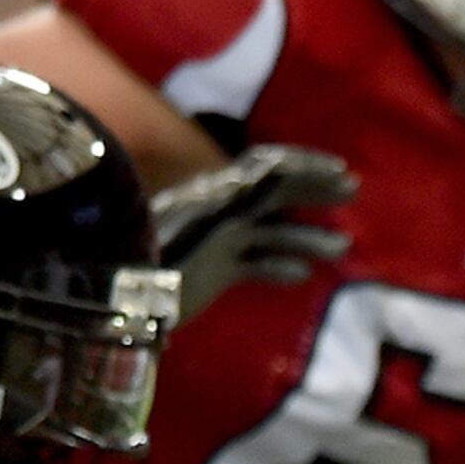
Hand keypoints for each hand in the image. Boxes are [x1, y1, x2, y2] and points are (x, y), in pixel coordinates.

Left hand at [149, 146, 354, 314]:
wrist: (112, 295)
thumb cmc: (144, 261)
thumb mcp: (188, 226)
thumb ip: (229, 199)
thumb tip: (269, 171)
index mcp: (213, 198)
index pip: (266, 171)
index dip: (304, 168)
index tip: (339, 171)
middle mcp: (217, 212)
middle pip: (274, 194)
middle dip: (313, 190)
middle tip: (352, 189)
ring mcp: (215, 240)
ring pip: (269, 232)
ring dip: (306, 237)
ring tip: (342, 248)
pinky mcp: (212, 268)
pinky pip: (252, 263)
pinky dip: (278, 266)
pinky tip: (301, 275)